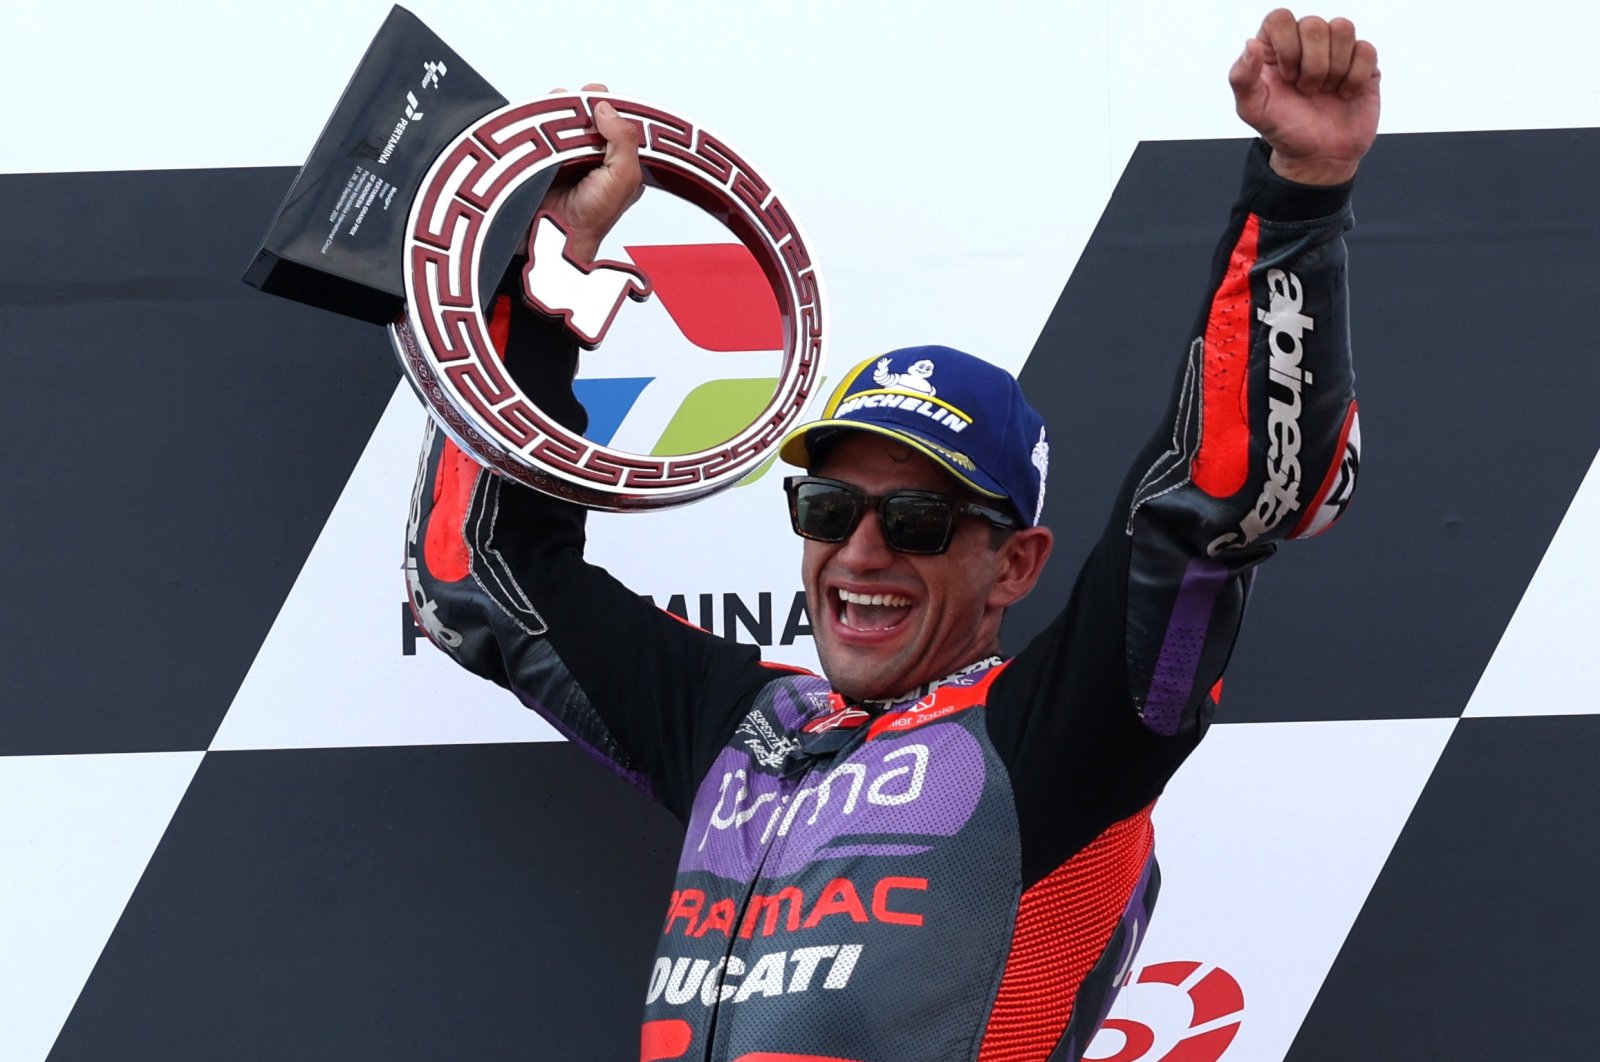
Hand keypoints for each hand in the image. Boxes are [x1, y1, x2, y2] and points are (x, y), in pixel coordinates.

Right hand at [537, 83, 644, 262]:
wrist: (554, 239)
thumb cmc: (590, 221)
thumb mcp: (623, 179)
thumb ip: (624, 142)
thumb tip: (607, 109)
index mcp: (621, 160)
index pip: (620, 120)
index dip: (612, 105)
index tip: (601, 96)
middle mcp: (595, 154)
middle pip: (590, 112)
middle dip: (583, 100)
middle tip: (579, 100)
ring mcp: (567, 153)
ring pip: (563, 116)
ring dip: (559, 107)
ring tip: (557, 108)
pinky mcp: (543, 155)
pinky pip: (539, 128)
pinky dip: (538, 119)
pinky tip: (540, 120)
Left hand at [1229, 10, 1379, 184]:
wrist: (1317, 156)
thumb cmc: (1283, 129)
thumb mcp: (1253, 110)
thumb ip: (1241, 78)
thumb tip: (1251, 44)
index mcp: (1275, 47)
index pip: (1279, 18)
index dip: (1286, 45)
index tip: (1286, 76)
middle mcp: (1306, 43)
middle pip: (1313, 23)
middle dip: (1311, 64)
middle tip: (1306, 90)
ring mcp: (1336, 50)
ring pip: (1342, 28)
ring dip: (1333, 68)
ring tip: (1325, 91)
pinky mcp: (1363, 63)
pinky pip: (1365, 50)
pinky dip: (1354, 77)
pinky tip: (1344, 94)